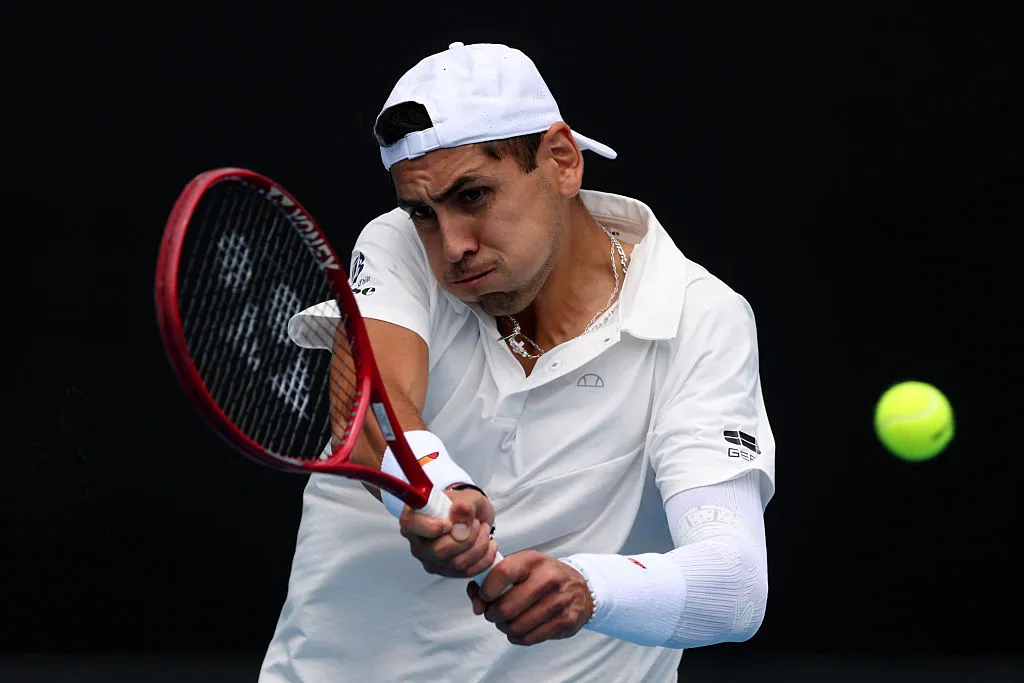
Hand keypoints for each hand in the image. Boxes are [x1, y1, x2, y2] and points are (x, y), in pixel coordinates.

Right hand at [398, 486, 497, 578]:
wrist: (472, 517)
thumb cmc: (463, 505)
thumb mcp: (467, 497)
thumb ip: (463, 506)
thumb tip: (460, 515)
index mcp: (415, 517)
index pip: (410, 524)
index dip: (430, 527)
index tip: (449, 523)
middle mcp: (418, 540)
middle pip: (439, 551)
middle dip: (467, 537)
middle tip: (476, 523)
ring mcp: (429, 558)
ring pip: (457, 563)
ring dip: (479, 546)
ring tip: (483, 530)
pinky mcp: (444, 570)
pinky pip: (467, 572)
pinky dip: (484, 558)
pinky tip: (488, 545)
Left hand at [467, 550, 592, 645]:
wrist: (580, 588)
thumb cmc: (541, 577)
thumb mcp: (520, 567)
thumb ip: (492, 580)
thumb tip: (476, 602)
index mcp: (533, 560)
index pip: (501, 574)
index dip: (486, 590)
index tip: (484, 595)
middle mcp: (548, 578)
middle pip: (506, 608)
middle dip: (492, 615)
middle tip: (492, 613)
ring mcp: (559, 601)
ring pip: (516, 627)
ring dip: (505, 628)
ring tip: (506, 621)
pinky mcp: (566, 621)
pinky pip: (529, 638)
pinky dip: (518, 637)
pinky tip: (520, 629)